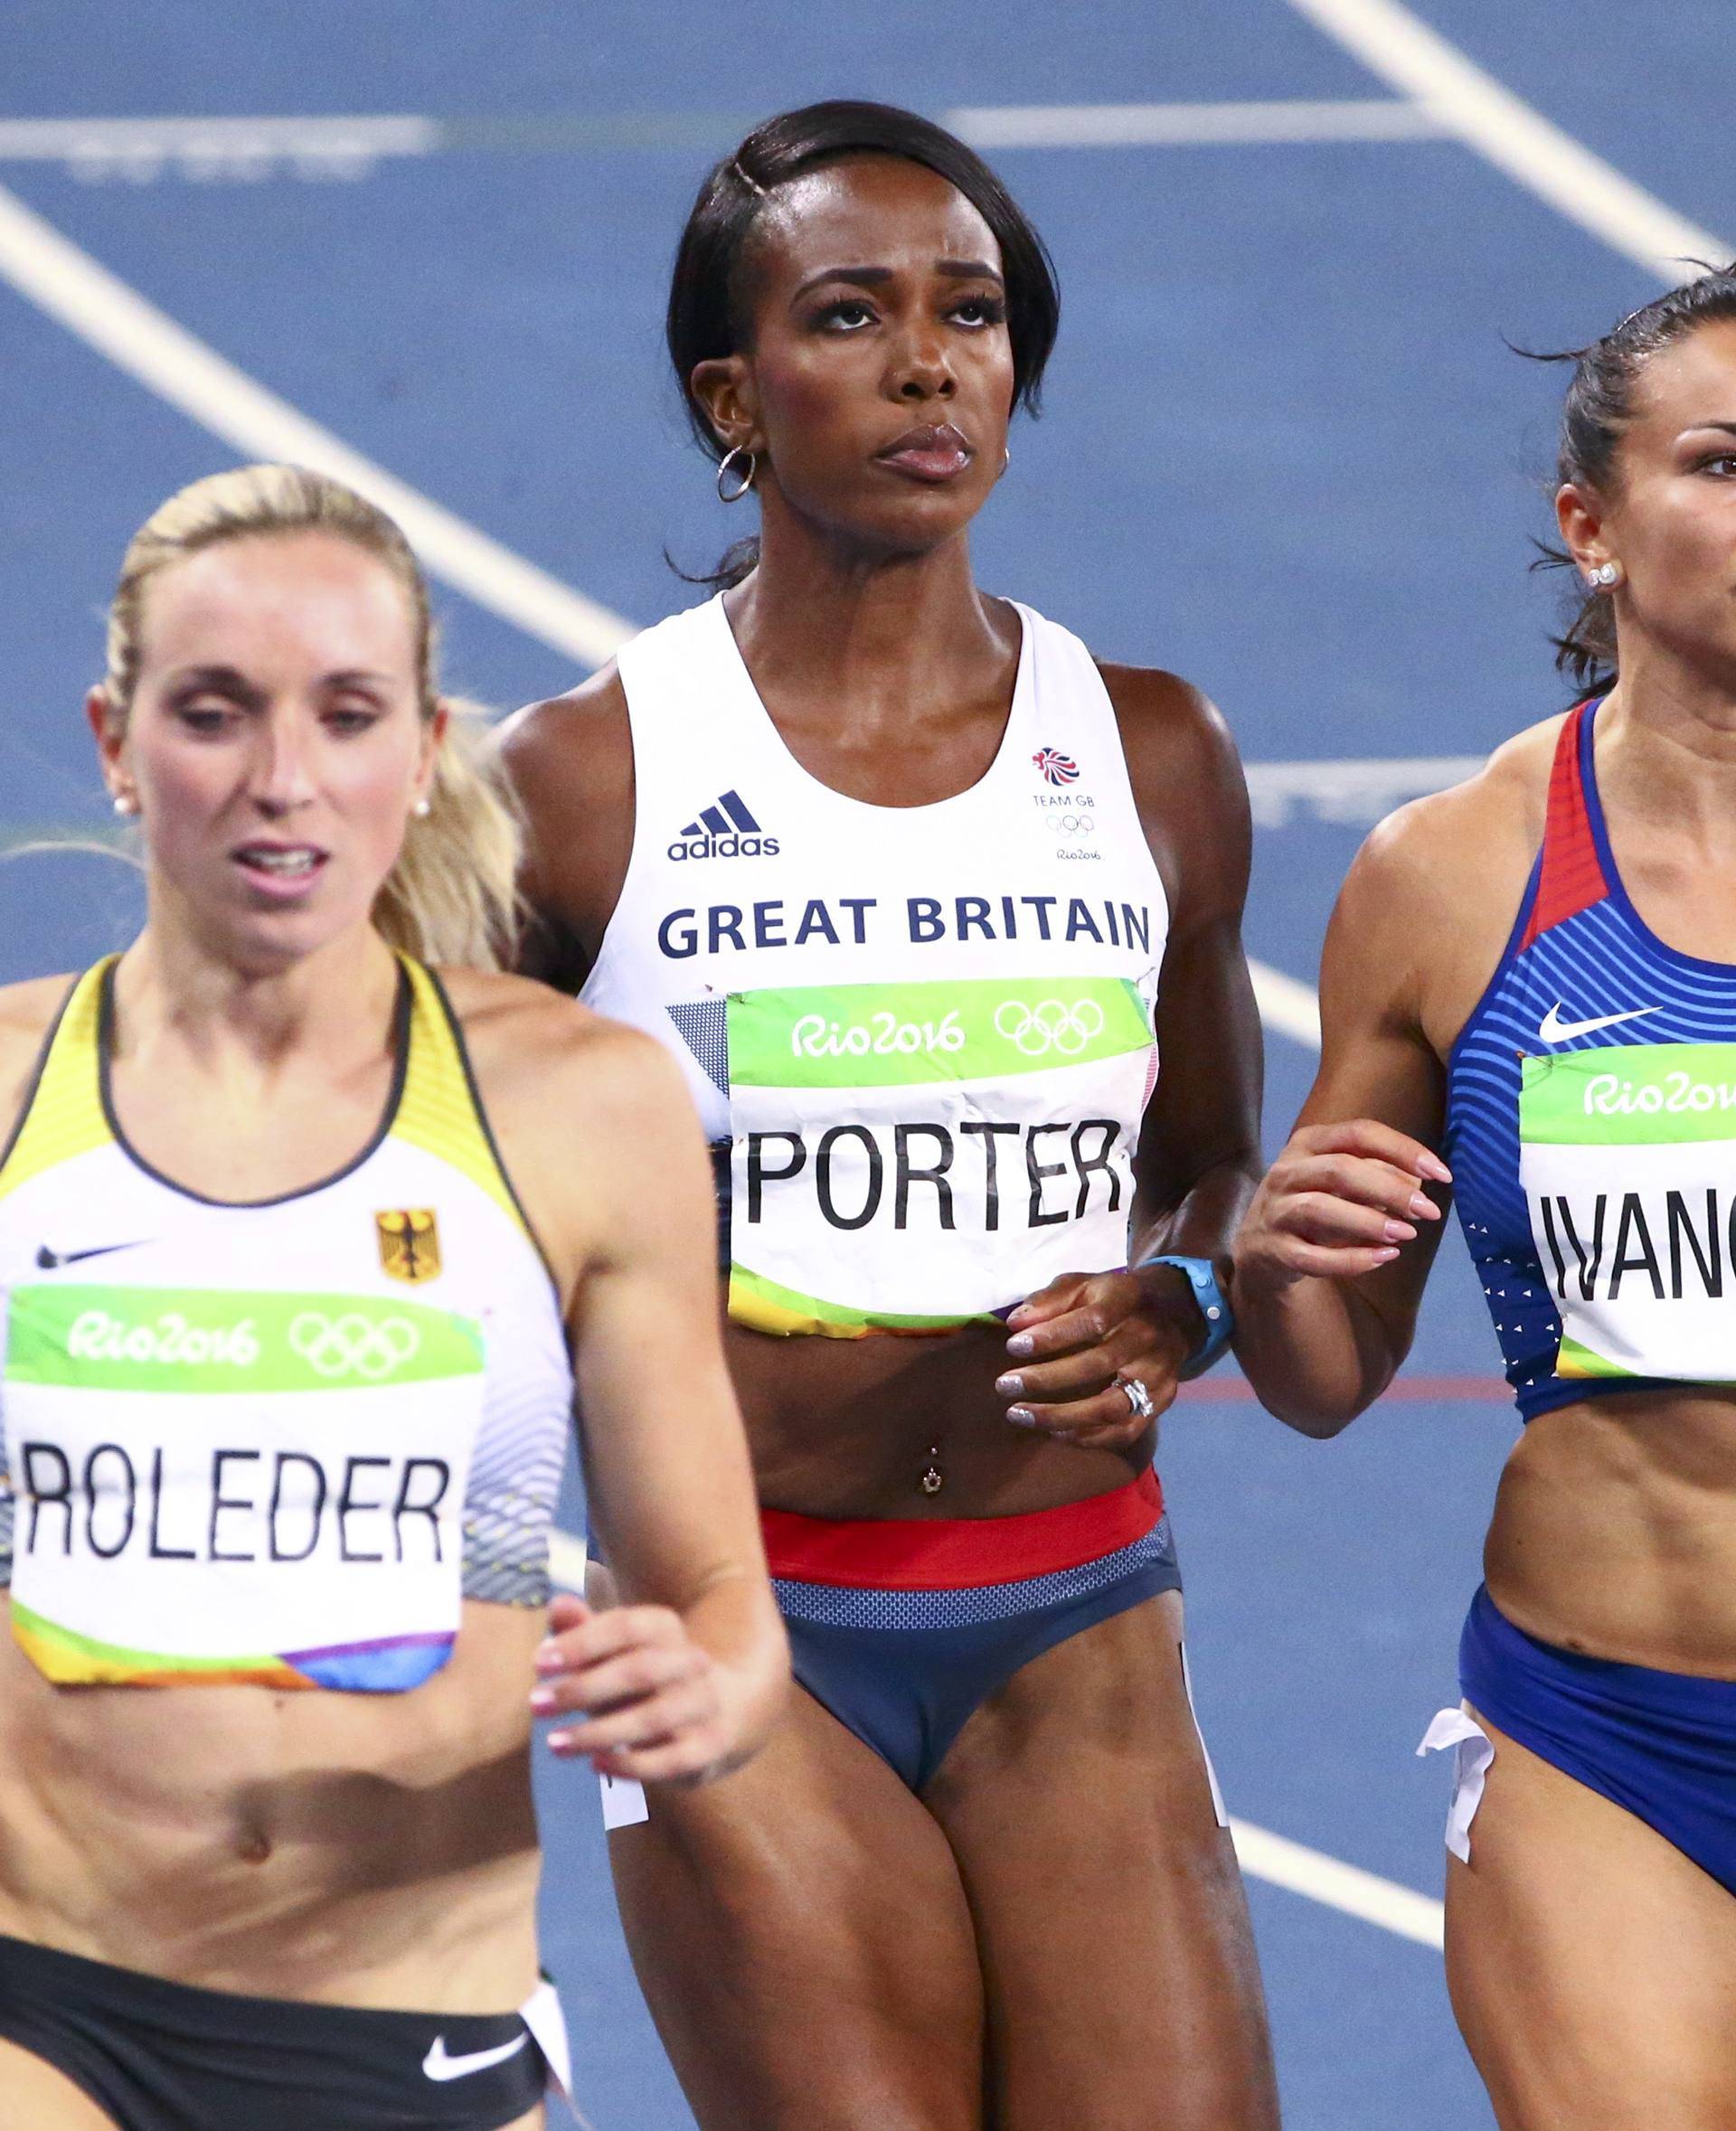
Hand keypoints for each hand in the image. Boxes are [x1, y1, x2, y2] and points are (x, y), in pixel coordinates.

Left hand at [529, 1591, 750, 1785]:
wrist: (722, 1709)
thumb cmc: (647, 1678)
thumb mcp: (616, 1652)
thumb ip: (585, 1631)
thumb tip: (557, 1606)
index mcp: (666, 1628)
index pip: (626, 1626)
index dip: (582, 1642)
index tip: (538, 1662)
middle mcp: (691, 1661)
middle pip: (639, 1670)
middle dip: (583, 1687)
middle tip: (535, 1704)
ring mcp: (704, 1705)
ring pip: (652, 1718)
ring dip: (598, 1731)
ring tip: (554, 1743)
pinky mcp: (709, 1747)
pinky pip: (670, 1760)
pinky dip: (630, 1764)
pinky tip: (594, 1764)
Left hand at [994, 1265, 1200, 1449]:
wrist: (1171, 1312)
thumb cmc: (1111, 1299)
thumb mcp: (1082, 1285)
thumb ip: (1048, 1300)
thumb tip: (1016, 1325)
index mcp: (1128, 1299)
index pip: (1092, 1320)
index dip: (1052, 1336)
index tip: (1014, 1346)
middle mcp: (1149, 1338)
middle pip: (1099, 1364)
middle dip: (1047, 1379)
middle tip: (1005, 1384)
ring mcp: (1159, 1374)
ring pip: (1112, 1406)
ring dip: (1061, 1416)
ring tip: (1020, 1414)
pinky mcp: (1160, 1403)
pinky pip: (1124, 1431)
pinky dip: (1086, 1437)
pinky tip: (1053, 1430)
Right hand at [1236, 1120, 1450, 1289]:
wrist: (1261, 1248)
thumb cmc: (1313, 1203)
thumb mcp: (1343, 1183)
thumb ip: (1380, 1175)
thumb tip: (1419, 1181)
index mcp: (1308, 1144)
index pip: (1359, 1134)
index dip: (1402, 1149)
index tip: (1441, 1173)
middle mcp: (1287, 1171)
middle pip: (1340, 1169)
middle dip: (1390, 1189)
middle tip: (1427, 1211)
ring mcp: (1275, 1210)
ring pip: (1320, 1209)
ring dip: (1369, 1221)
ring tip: (1406, 1234)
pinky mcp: (1273, 1249)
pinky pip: (1312, 1256)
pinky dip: (1351, 1259)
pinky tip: (1383, 1258)